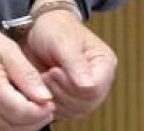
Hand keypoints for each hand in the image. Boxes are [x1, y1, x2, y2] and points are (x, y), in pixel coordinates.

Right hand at [0, 21, 55, 130]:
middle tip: (44, 109)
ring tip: (31, 113)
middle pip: (12, 128)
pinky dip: (2, 129)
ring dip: (20, 128)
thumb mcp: (6, 48)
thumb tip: (45, 97)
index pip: (21, 113)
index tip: (49, 103)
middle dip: (34, 123)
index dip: (41, 112)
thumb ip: (27, 74)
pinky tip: (12, 117)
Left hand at [21, 0, 117, 120]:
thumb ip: (75, 63)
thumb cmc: (54, 29)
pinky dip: (49, 102)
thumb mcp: (63, 41)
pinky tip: (43, 85)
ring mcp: (86, 94)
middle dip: (61, 90)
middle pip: (86, 103)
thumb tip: (88, 86)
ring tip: (44, 76)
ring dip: (54, 96)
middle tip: (47, 73)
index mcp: (104, 63)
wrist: (39, 31)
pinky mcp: (71, 101)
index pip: (96, 88)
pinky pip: (63, 113)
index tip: (55, 70)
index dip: (72, 84)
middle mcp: (99, 81)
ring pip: (74, 110)